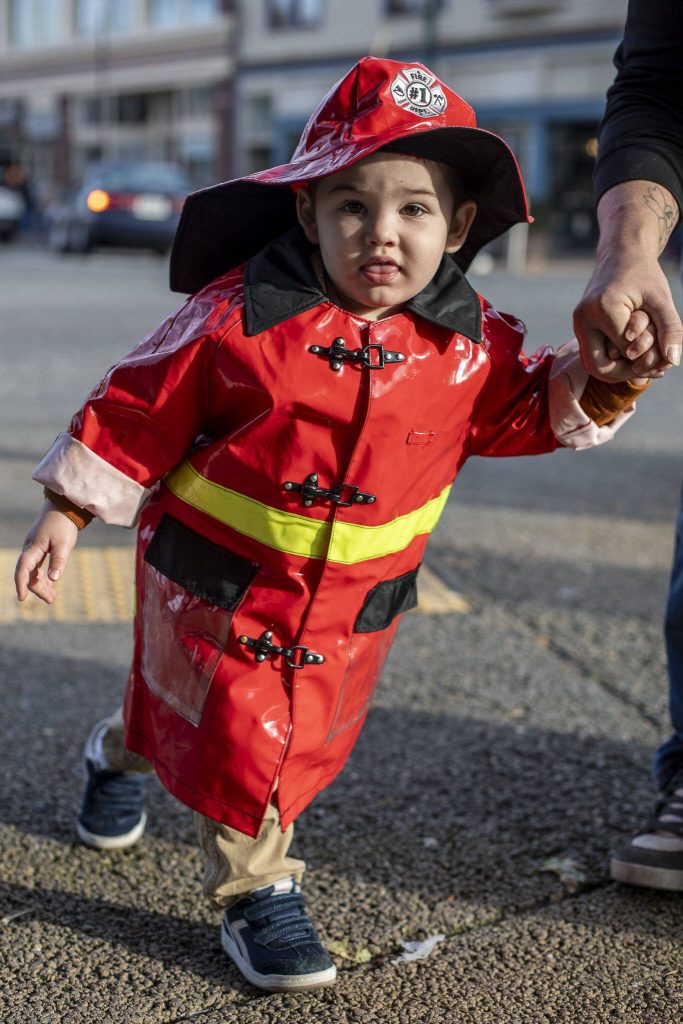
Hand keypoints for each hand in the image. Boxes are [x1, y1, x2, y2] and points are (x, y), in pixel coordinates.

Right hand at [14, 502, 78, 603]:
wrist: (64, 507)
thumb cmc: (63, 524)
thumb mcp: (64, 543)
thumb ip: (58, 561)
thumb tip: (53, 580)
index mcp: (33, 547)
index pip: (23, 569)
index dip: (21, 584)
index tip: (22, 598)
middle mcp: (30, 548)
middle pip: (29, 573)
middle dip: (38, 588)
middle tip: (52, 600)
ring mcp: (34, 548)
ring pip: (33, 571)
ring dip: (41, 584)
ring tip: (52, 598)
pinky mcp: (40, 548)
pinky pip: (37, 565)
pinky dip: (43, 576)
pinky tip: (51, 585)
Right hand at [573, 180, 682, 380]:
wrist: (621, 252)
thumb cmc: (644, 273)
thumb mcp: (662, 298)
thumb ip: (670, 328)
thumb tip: (674, 360)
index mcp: (604, 308)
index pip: (626, 351)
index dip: (646, 360)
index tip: (663, 360)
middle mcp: (584, 318)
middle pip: (600, 366)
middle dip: (627, 373)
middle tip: (650, 370)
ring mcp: (579, 323)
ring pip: (593, 364)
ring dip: (618, 369)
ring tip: (643, 364)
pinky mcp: (580, 325)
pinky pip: (593, 353)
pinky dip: (612, 359)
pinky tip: (633, 355)